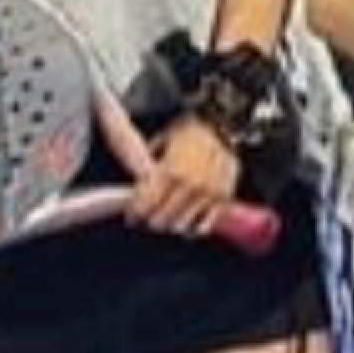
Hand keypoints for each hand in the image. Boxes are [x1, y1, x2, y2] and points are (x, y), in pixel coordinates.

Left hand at [125, 114, 239, 236]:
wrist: (221, 123)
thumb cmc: (189, 129)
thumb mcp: (161, 140)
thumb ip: (146, 165)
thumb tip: (133, 186)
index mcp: (170, 170)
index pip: (145, 205)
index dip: (134, 213)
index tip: (131, 215)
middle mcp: (190, 185)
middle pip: (160, 220)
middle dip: (149, 219)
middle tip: (146, 215)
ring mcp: (207, 194)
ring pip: (180, 227)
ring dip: (169, 224)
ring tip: (165, 215)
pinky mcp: (222, 199)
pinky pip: (203, 227)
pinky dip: (191, 228)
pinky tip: (185, 221)